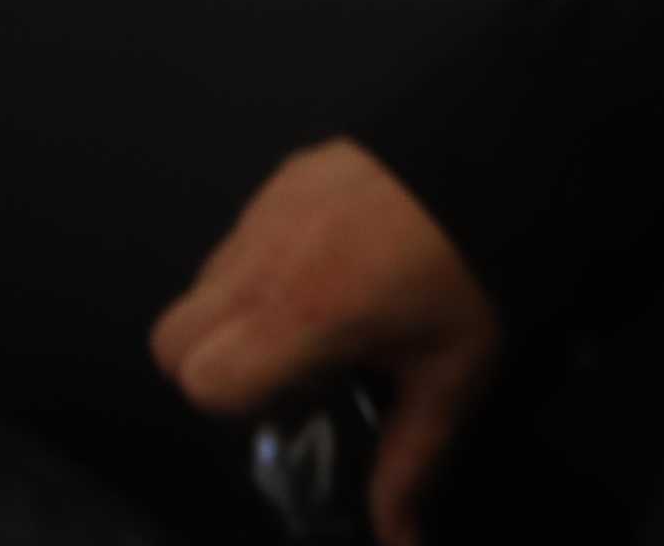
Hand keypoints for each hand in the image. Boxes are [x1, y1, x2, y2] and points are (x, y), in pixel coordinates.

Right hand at [150, 140, 505, 542]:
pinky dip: (258, 269)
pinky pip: (237, 239)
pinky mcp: (280, 177)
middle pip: (171, 339)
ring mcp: (264, 211)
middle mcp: (262, 262)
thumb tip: (398, 543)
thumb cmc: (470, 276)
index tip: (297, 406)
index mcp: (299, 318)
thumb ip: (407, 467)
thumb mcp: (450, 381)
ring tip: (311, 321)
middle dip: (214, 369)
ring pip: (199, 287)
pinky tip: (327, 270)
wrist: (492, 157)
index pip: (200, 380)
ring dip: (234, 319)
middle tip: (288, 374)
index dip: (237, 409)